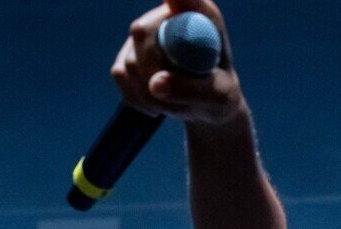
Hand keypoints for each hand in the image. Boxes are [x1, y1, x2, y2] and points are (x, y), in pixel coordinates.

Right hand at [110, 0, 246, 126]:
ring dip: (151, 94)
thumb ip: (192, 90)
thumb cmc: (220, 97)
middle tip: (180, 101)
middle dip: (156, 73)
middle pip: (142, 32)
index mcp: (202, 15)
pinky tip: (157, 105)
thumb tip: (155, 85)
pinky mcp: (128, 52)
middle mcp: (170, 15)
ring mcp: (145, 31)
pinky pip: (120, 75)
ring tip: (178, 105)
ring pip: (130, 61)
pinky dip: (137, 98)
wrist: (206, 106)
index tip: (172, 1)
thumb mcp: (218, 97)